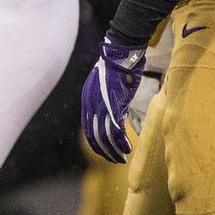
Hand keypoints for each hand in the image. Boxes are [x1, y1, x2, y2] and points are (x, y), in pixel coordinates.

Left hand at [79, 36, 146, 163]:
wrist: (121, 54)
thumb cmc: (118, 68)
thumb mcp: (107, 87)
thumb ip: (107, 101)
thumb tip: (115, 114)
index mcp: (88, 101)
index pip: (88, 129)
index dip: (96, 143)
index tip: (106, 152)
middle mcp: (91, 105)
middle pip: (94, 136)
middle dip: (105, 151)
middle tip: (115, 160)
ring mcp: (101, 106)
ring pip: (104, 136)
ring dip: (113, 150)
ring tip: (121, 158)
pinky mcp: (112, 105)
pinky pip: (114, 130)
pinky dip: (120, 142)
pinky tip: (127, 149)